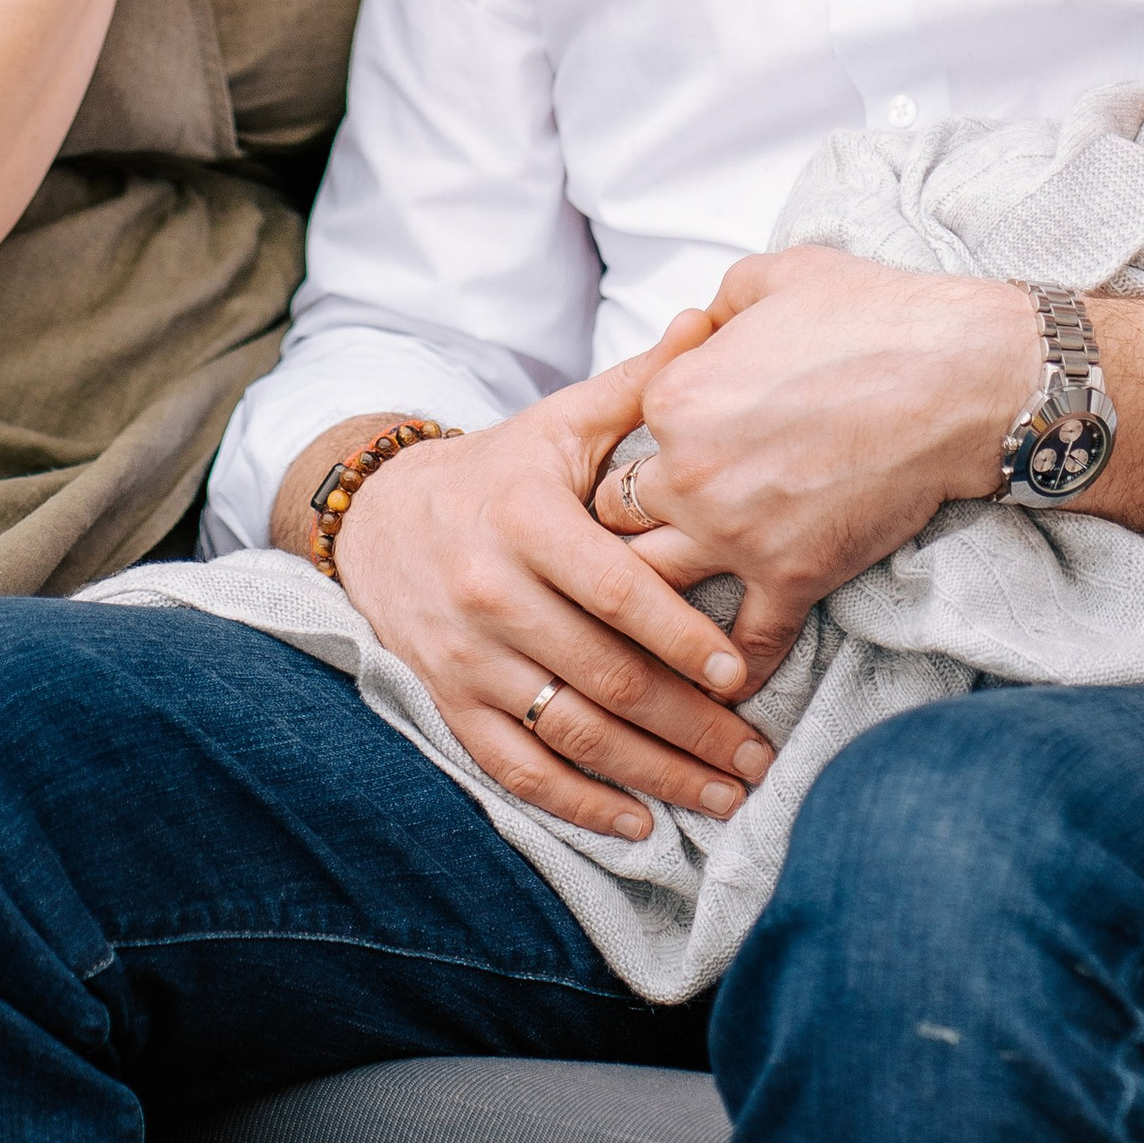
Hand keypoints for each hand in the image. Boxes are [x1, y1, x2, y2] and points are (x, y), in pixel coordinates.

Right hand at [329, 342, 777, 841]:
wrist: (383, 516)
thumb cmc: (501, 468)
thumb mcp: (562, 423)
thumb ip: (641, 384)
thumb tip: (713, 320)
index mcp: (525, 517)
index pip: (615, 590)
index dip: (681, 638)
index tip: (744, 674)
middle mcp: (489, 591)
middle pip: (603, 675)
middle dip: (690, 723)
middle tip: (760, 755)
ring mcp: (465, 656)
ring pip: (569, 732)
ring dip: (654, 773)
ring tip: (725, 794)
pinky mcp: (448, 700)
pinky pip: (517, 768)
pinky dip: (580, 804)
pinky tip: (640, 822)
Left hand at [599, 247, 1028, 682]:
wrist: (958, 377)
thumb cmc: (870, 315)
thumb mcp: (770, 278)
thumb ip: (715, 308)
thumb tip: (697, 328)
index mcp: (671, 397)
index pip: (616, 442)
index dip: (638, 452)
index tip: (659, 463)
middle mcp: (687, 471)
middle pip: (614, 521)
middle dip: (624, 529)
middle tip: (645, 538)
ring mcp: (735, 533)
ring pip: (654, 588)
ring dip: (656, 600)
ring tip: (658, 618)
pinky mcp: (793, 578)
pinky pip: (746, 645)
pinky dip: (733, 669)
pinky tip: (726, 685)